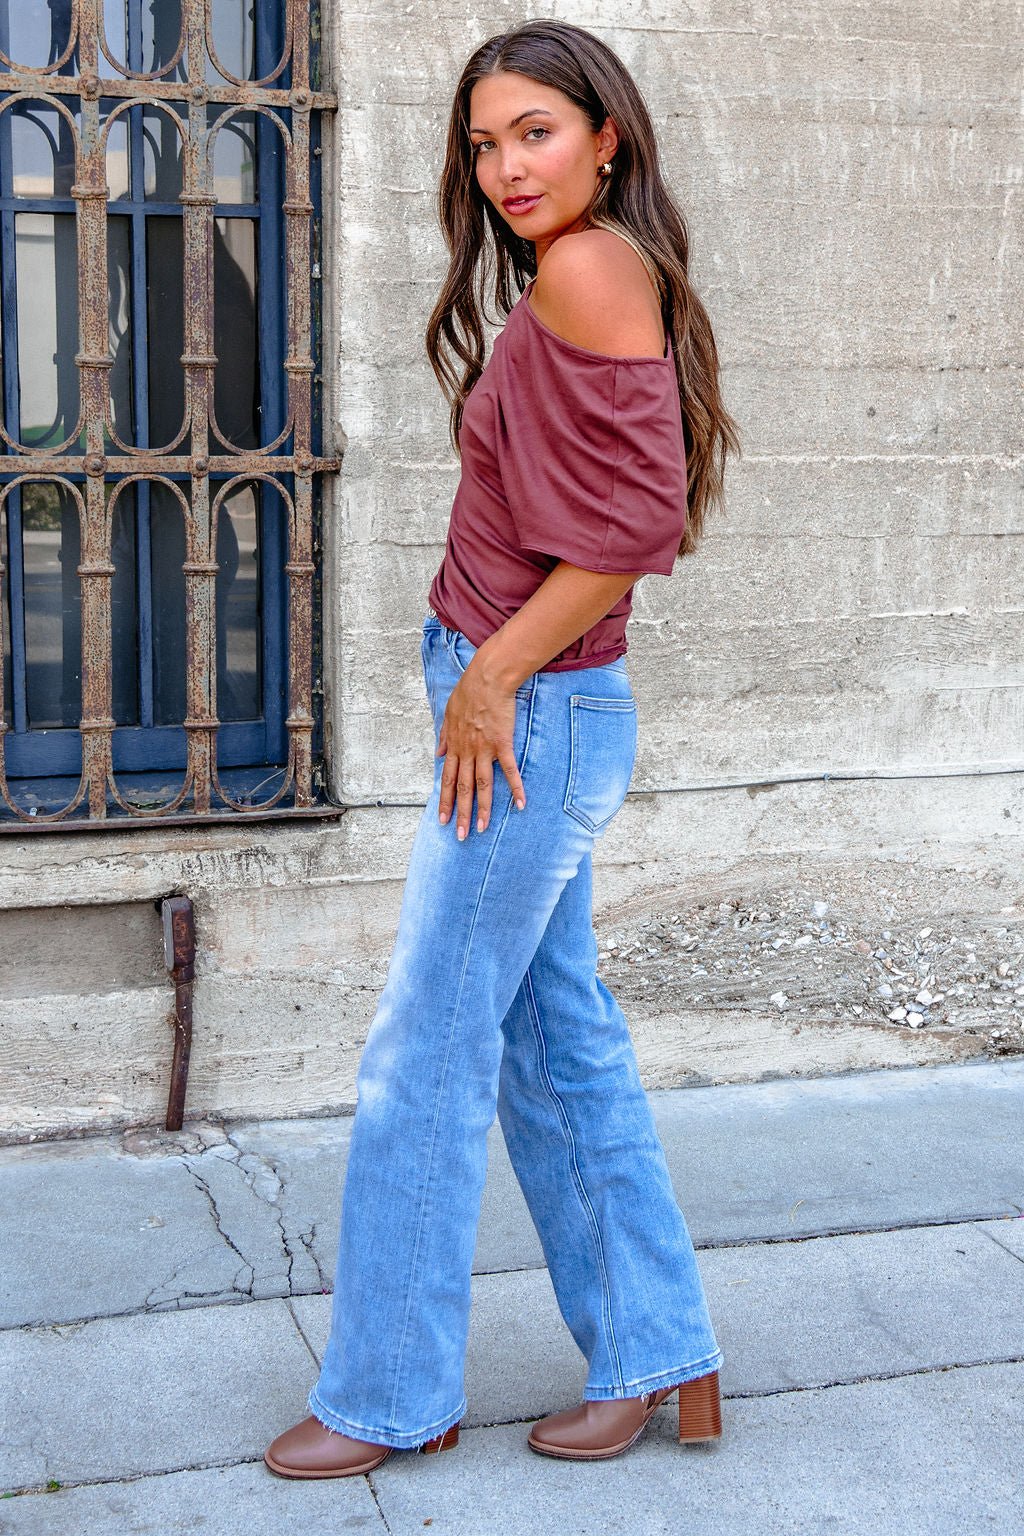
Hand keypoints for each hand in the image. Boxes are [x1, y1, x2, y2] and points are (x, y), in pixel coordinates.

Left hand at [436, 663, 526, 838]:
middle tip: (460, 836)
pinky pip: (510, 771)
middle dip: (461, 814)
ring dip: (482, 809)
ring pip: (482, 785)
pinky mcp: (502, 744)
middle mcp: (467, 752)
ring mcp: (485, 749)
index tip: (443, 820)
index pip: (447, 780)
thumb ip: (444, 737)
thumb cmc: (468, 693)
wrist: (487, 679)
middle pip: (463, 789)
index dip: (445, 802)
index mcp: (454, 746)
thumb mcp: (448, 715)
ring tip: (482, 829)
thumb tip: (437, 754)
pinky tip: (520, 804)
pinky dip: (515, 788)